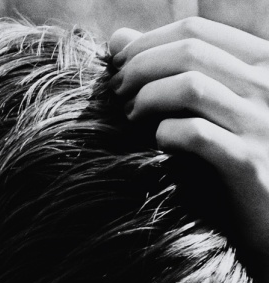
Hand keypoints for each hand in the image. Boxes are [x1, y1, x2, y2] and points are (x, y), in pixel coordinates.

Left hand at [109, 18, 268, 259]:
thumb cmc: (233, 162)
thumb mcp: (212, 109)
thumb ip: (171, 71)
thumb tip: (117, 39)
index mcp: (262, 62)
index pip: (196, 31)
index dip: (147, 43)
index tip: (118, 66)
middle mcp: (267, 84)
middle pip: (189, 52)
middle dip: (139, 67)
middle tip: (116, 92)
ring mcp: (261, 123)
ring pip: (191, 85)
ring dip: (148, 97)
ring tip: (129, 116)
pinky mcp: (248, 164)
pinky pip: (197, 134)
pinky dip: (167, 134)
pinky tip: (158, 144)